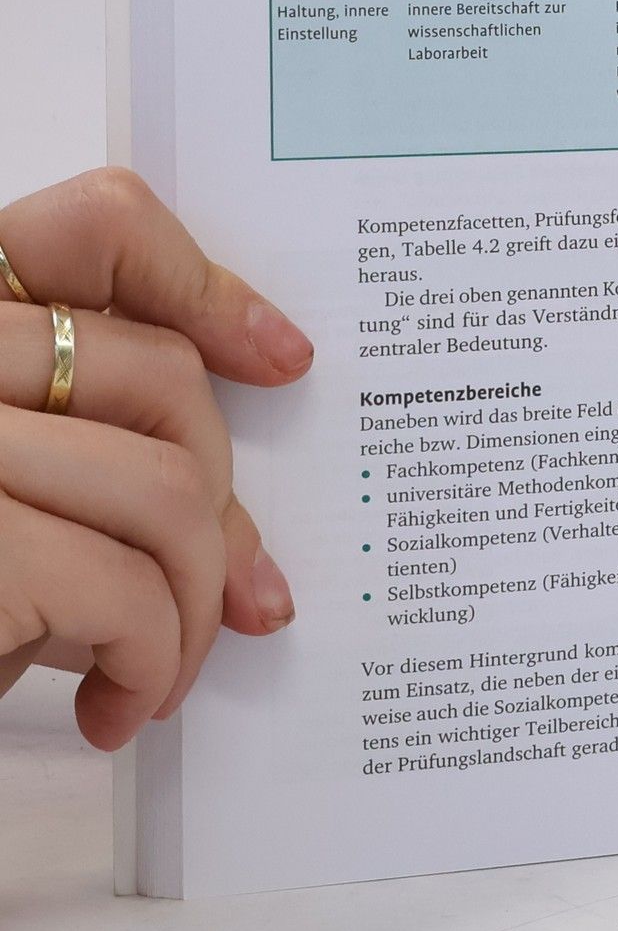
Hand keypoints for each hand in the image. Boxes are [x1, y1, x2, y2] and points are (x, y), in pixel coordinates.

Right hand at [0, 168, 310, 747]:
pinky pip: (125, 590)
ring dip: (190, 608)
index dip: (201, 282)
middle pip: (163, 377)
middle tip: (225, 599)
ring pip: (166, 490)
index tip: (278, 357)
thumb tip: (245, 545)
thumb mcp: (10, 511)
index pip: (90, 226)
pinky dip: (152, 662)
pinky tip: (115, 704)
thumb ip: (99, 470)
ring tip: (156, 672)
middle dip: (219, 504)